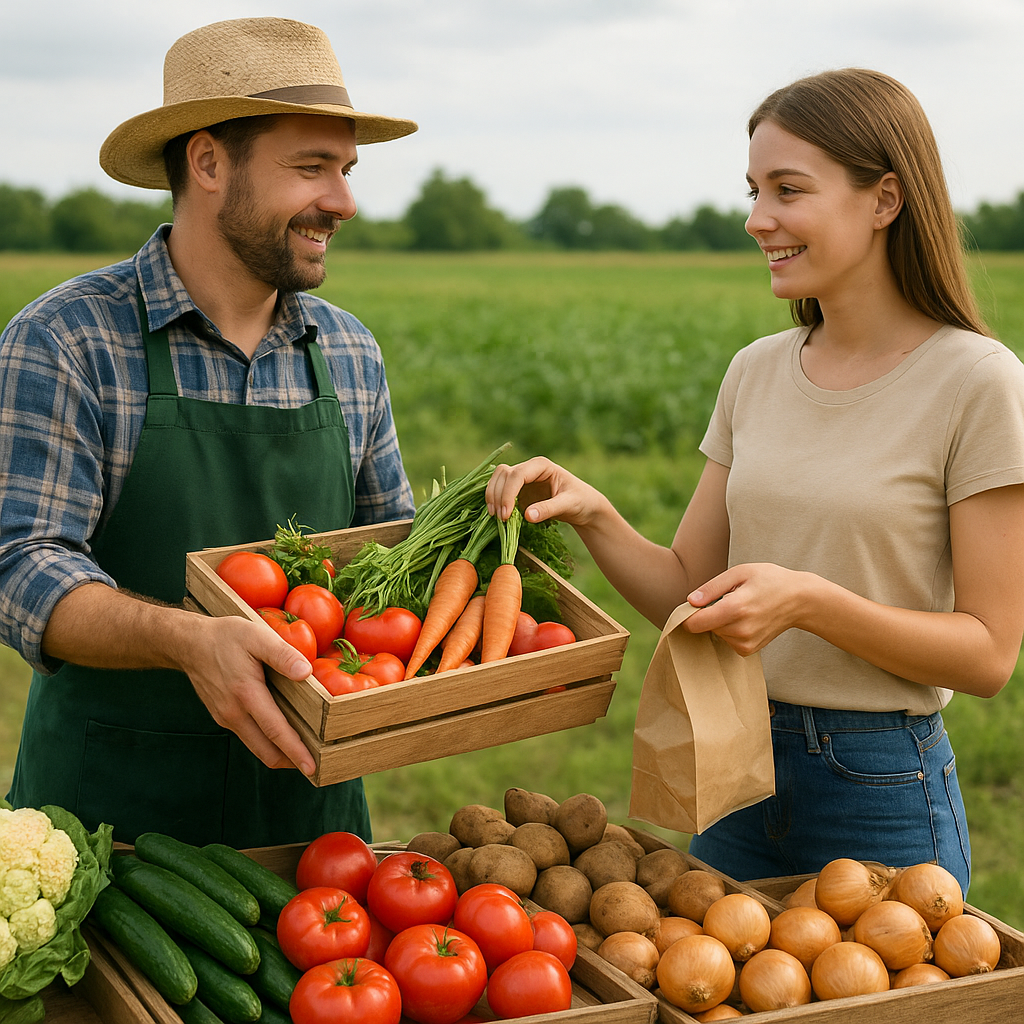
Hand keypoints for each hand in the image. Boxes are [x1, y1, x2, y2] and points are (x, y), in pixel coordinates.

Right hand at [176, 613, 316, 774]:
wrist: (188, 643)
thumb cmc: (225, 637)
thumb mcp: (257, 636)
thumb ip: (283, 654)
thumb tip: (306, 673)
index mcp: (246, 694)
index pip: (275, 730)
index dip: (295, 751)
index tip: (311, 768)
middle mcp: (234, 713)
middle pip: (266, 750)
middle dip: (290, 762)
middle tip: (315, 767)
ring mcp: (226, 717)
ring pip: (257, 746)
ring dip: (279, 754)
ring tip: (303, 754)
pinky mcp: (223, 715)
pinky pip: (248, 736)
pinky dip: (266, 742)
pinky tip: (281, 734)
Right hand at [485, 457, 605, 526]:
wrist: (584, 507)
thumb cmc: (581, 501)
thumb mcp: (568, 504)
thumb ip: (548, 509)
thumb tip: (527, 515)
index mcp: (541, 465)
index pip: (517, 474)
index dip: (508, 493)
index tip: (506, 515)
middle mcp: (528, 468)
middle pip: (502, 474)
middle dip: (498, 495)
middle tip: (501, 519)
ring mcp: (521, 479)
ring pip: (497, 480)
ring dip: (493, 497)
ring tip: (496, 518)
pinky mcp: (518, 491)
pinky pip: (500, 492)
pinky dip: (495, 502)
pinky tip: (497, 516)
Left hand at [682, 562, 814, 655]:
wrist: (800, 600)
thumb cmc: (769, 580)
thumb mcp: (740, 572)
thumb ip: (712, 588)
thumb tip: (690, 601)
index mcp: (735, 608)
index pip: (694, 623)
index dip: (687, 614)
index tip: (693, 604)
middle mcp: (739, 630)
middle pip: (704, 627)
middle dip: (708, 613)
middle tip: (728, 599)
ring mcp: (745, 643)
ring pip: (715, 633)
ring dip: (720, 621)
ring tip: (741, 607)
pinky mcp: (748, 650)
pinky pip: (726, 640)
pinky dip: (730, 630)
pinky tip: (745, 619)